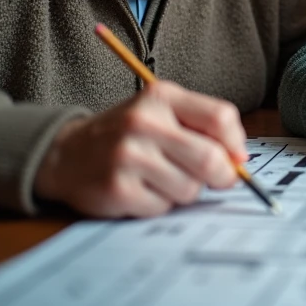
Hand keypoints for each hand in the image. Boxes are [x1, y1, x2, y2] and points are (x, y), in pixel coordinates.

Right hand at [33, 80, 246, 217]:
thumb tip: (240, 158)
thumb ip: (203, 125)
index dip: (236, 143)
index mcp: (161, 97)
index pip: (221, 117)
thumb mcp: (162, 112)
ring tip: (162, 178)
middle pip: (211, 159)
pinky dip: (160, 205)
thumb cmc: (127, 133)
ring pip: (190, 188)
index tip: (235, 157)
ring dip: (185, 191)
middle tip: (214, 179)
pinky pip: (163, 207)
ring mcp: (128, 156)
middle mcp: (143, 123)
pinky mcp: (117, 189)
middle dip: (220, 176)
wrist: (65, 153)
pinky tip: (142, 190)